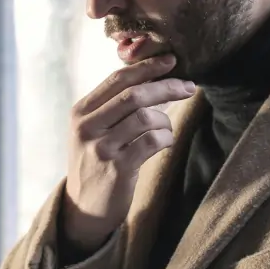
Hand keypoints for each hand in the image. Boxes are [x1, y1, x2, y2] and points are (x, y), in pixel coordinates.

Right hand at [62, 54, 195, 251]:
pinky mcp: (117, 169)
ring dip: (165, 120)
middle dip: (166, 87)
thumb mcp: (93, 131)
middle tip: (189, 87)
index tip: (171, 61)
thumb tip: (153, 77)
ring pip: (145, 117)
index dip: (147, 67)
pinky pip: (152, 142)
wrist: (83, 208)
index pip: (117, 79)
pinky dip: (166, 138)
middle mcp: (87, 127)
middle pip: (134, 95)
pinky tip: (164, 143)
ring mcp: (101, 148)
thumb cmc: (96, 162)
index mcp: (81, 112)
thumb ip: (113, 106)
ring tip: (166, 129)